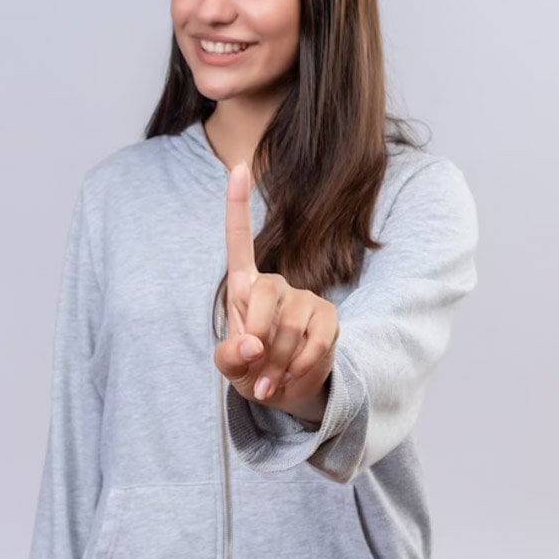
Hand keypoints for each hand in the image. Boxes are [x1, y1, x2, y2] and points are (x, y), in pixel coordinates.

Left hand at [213, 163, 338, 423]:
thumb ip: (229, 356)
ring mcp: (306, 298)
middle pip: (264, 292)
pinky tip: (290, 380)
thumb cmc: (251, 370)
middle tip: (254, 369)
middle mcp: (276, 284)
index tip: (238, 165)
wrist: (287, 392)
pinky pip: (314, 343)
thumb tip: (252, 345)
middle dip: (257, 337)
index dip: (237, 203)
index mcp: (244, 287)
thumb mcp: (229, 367)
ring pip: (289, 326)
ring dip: (276, 363)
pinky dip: (299, 369)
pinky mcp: (329, 318)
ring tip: (271, 380)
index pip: (238, 239)